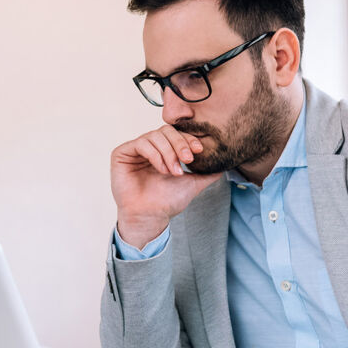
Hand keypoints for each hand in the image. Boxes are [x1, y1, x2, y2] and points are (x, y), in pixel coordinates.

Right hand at [111, 125, 222, 248]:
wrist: (151, 217)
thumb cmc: (167, 201)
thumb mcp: (192, 183)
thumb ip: (207, 173)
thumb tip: (225, 165)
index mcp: (163, 150)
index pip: (176, 134)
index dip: (188, 138)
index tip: (200, 150)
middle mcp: (148, 147)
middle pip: (166, 131)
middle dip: (180, 144)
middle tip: (188, 160)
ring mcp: (134, 150)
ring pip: (155, 136)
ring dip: (169, 153)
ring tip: (174, 172)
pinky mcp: (122, 153)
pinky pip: (141, 143)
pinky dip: (155, 155)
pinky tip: (162, 170)